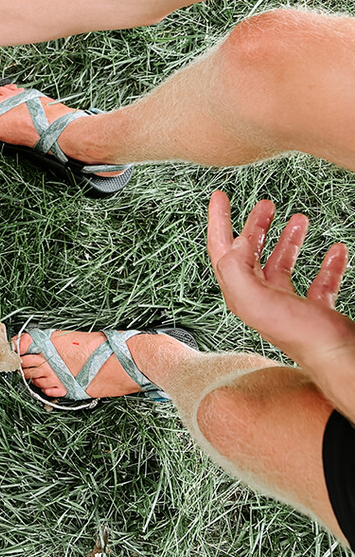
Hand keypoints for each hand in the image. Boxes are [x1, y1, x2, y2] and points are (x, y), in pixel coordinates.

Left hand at [207, 191, 354, 372]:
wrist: (338, 361)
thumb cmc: (298, 334)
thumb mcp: (255, 300)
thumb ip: (235, 270)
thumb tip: (233, 243)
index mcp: (241, 293)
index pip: (221, 249)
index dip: (219, 220)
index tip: (220, 195)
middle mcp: (260, 298)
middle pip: (251, 255)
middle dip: (255, 226)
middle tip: (265, 204)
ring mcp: (288, 305)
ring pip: (283, 265)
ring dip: (289, 241)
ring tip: (299, 218)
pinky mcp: (315, 312)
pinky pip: (319, 282)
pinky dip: (327, 264)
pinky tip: (335, 250)